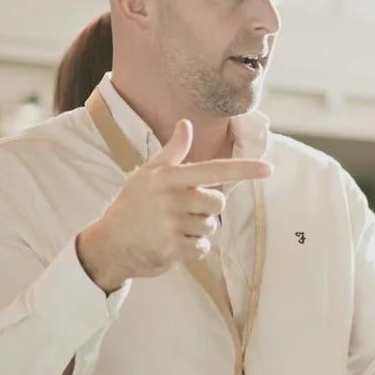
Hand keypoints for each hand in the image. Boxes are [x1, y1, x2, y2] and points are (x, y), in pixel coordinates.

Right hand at [75, 120, 273, 292]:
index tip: (268, 168)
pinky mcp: (171, 249)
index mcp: (168, 176)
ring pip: (210, 226)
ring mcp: (171, 225)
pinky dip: (193, 248)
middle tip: (182, 211)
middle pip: (217, 203)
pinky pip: (202, 247)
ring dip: (198, 230)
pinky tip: (173, 244)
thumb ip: (173, 151)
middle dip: (206, 209)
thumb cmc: (132, 205)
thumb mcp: (148, 174)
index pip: (214, 170)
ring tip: (174, 228)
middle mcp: (171, 198)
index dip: (243, 169)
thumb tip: (186, 124)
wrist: (107, 244)